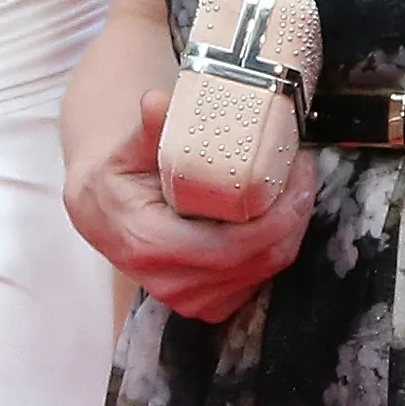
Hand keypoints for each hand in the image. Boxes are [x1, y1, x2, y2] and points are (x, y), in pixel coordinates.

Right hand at [61, 79, 314, 321]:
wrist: (100, 212)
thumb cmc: (118, 177)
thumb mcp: (128, 150)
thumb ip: (149, 129)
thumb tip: (156, 101)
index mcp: (152, 246)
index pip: (231, 247)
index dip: (276, 218)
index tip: (298, 177)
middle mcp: (171, 282)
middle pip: (257, 261)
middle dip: (293, 219)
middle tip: (304, 175)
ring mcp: (188, 299)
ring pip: (262, 273)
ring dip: (289, 233)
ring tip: (296, 189)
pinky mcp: (203, 304)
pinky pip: (254, 283)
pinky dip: (272, 251)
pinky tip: (277, 218)